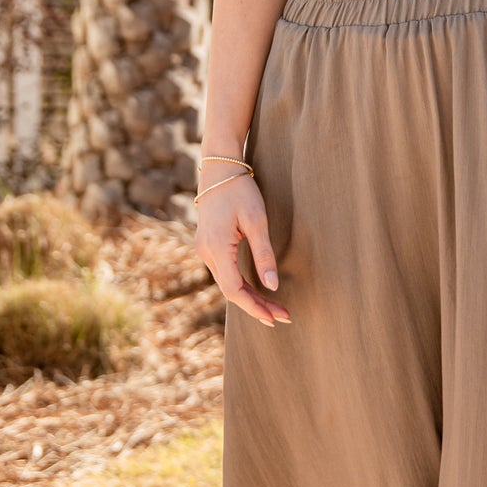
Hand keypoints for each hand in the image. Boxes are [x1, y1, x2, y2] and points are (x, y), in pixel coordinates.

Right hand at [196, 174, 290, 327]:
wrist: (219, 169)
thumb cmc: (240, 190)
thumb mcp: (256, 221)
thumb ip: (264, 254)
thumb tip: (272, 286)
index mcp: (216, 248)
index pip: (234, 291)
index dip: (255, 307)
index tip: (275, 317)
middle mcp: (205, 253)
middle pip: (230, 291)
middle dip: (256, 306)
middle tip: (282, 316)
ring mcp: (204, 249)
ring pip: (227, 283)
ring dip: (249, 297)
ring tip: (274, 307)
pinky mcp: (208, 245)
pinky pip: (224, 272)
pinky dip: (241, 284)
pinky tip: (257, 290)